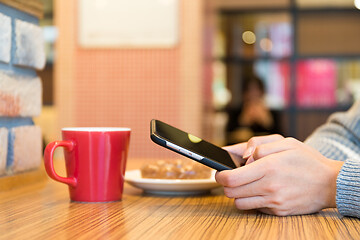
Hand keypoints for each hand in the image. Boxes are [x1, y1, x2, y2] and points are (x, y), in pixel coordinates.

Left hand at [216, 137, 343, 215]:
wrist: (330, 183)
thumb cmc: (307, 160)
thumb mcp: (285, 141)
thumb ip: (258, 144)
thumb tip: (241, 155)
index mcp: (268, 167)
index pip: (231, 178)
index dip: (220, 175)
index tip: (219, 171)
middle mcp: (269, 187)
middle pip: (231, 192)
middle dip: (226, 184)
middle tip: (231, 176)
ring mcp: (274, 202)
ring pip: (239, 203)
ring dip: (237, 194)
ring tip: (246, 184)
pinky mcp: (278, 212)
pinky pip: (255, 209)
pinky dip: (253, 201)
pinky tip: (261, 191)